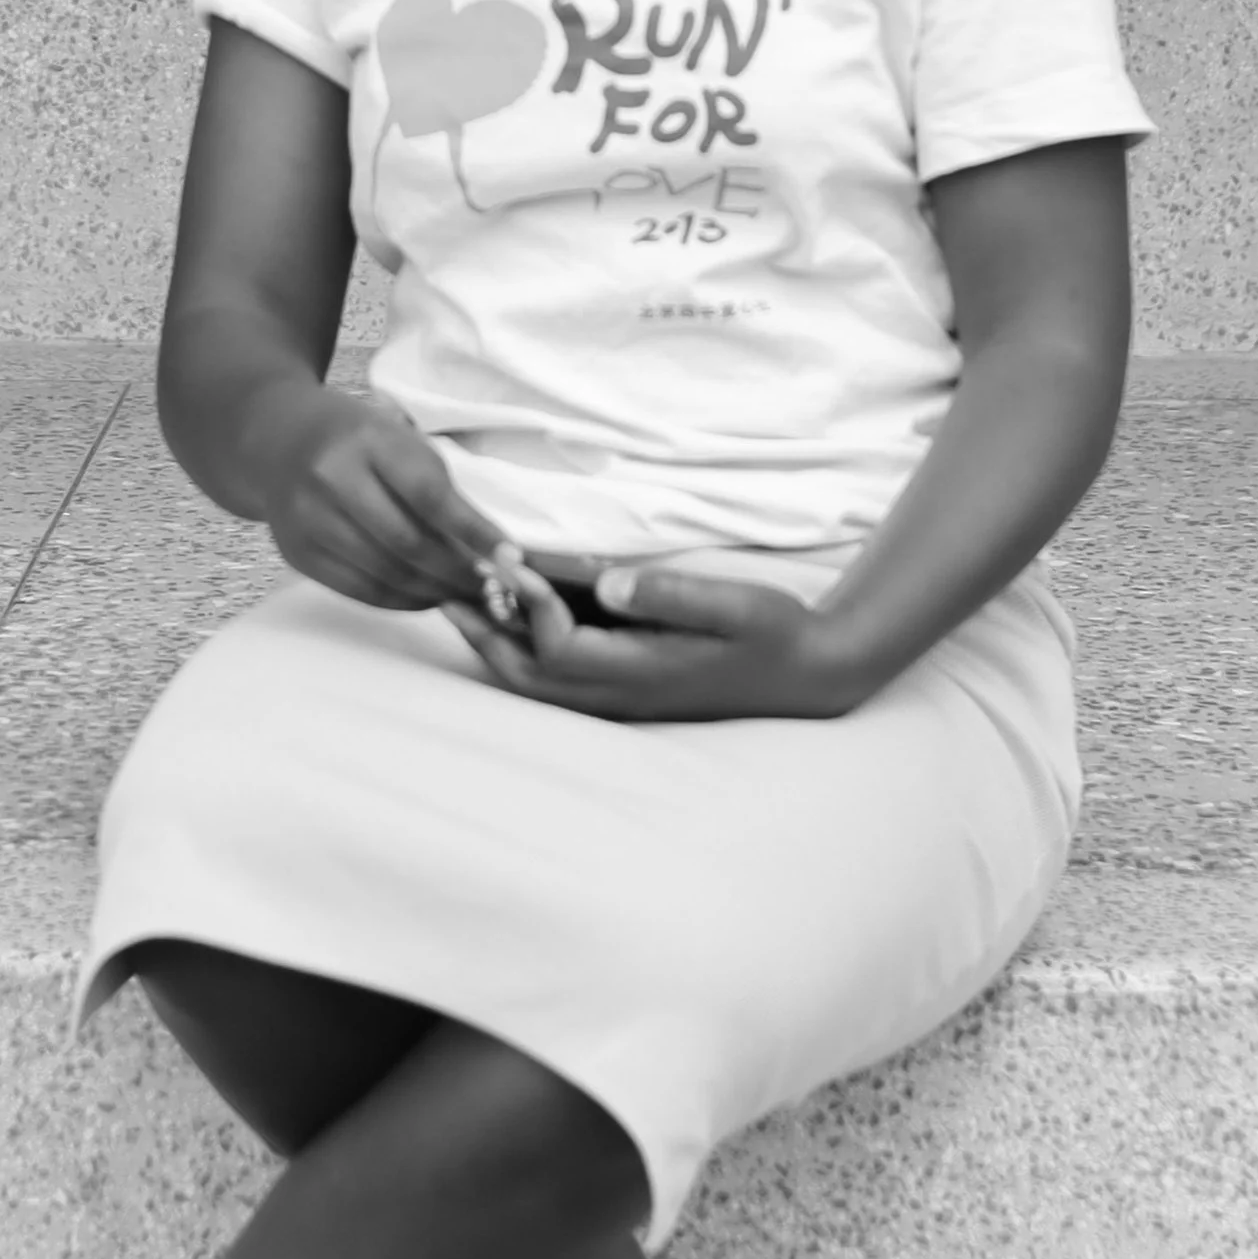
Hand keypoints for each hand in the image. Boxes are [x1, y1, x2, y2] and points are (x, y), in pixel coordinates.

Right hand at [258, 389, 506, 611]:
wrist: (275, 438)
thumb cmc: (353, 435)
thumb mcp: (396, 437)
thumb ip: (435, 484)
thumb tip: (487, 545)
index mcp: (366, 440)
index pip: (428, 495)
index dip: (473, 531)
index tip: (512, 556)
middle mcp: (331, 480)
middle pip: (407, 544)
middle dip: (458, 572)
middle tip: (494, 587)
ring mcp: (308, 521)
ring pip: (385, 574)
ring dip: (434, 593)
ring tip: (466, 595)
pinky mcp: (297, 554)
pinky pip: (359, 591)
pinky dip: (401, 601)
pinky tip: (427, 597)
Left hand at [441, 560, 865, 722]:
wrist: (809, 676)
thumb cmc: (775, 633)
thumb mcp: (737, 604)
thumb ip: (671, 594)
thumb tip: (606, 582)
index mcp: (643, 673)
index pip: (558, 648)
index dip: (527, 604)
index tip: (511, 556)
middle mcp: (622, 697)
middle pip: (528, 678)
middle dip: (485, 634)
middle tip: (448, 588)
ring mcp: (622, 702)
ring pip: (537, 688)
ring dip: (497, 646)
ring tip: (466, 601)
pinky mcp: (627, 694)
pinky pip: (557, 682)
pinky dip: (524, 652)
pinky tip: (517, 616)